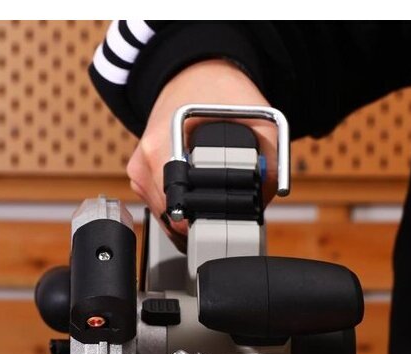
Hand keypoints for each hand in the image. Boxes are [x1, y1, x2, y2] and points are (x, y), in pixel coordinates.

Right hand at [127, 59, 277, 249]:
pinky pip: (160, 208)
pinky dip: (181, 210)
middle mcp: (145, 162)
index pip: (180, 211)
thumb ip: (271, 161)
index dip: (208, 222)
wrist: (194, 73)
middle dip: (202, 223)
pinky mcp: (141, 175)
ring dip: (190, 220)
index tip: (228, 221)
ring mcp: (139, 170)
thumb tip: (269, 197)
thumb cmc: (219, 93)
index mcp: (163, 148)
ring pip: (165, 218)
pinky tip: (198, 199)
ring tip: (213, 203)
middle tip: (227, 213)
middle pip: (173, 220)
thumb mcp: (258, 120)